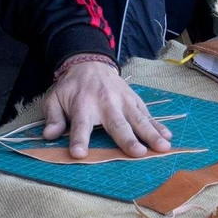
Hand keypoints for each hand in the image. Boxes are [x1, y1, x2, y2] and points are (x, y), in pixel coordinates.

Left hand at [42, 59, 172, 158]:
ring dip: (151, 134)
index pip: (80, 125)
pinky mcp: (134, 100)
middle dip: (127, 139)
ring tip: (162, 147)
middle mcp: (105, 104)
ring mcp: (123, 102)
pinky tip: (168, 136)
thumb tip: (49, 135)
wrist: (90, 64)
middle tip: (137, 153)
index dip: (79, 139)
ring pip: (138, 119)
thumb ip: (54, 118)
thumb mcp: (55, 99)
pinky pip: (147, 114)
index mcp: (83, 105)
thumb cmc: (71, 88)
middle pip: (117, 124)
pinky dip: (158, 125)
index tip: (79, 153)